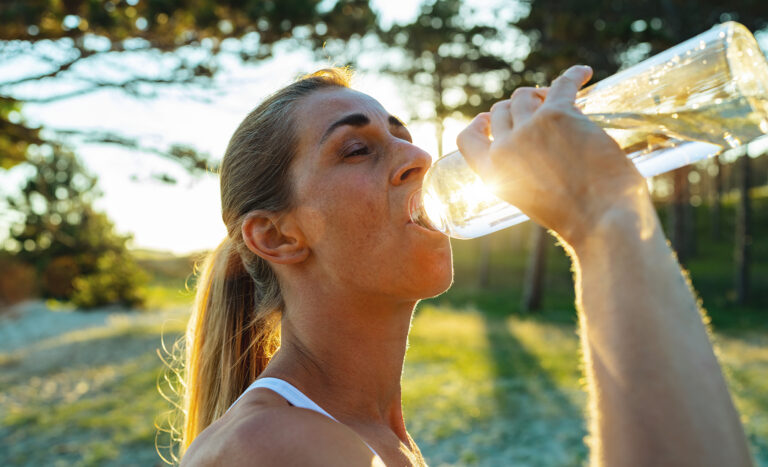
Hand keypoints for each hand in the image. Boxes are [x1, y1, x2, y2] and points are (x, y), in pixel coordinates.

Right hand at [457, 65, 648, 246]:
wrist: (602, 220)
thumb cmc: (576, 220)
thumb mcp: (531, 202)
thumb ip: (524, 179)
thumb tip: (543, 161)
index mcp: (492, 174)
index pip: (467, 139)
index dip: (480, 124)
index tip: (489, 117)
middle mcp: (504, 148)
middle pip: (502, 110)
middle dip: (519, 106)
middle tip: (542, 108)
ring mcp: (530, 129)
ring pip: (526, 95)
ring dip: (541, 93)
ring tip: (561, 98)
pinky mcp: (558, 115)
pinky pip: (562, 84)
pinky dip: (574, 75)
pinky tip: (584, 73)